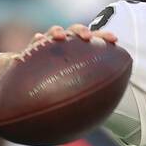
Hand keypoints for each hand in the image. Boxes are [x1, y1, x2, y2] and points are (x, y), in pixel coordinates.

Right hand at [0, 23, 117, 91]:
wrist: (31, 87)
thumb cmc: (58, 90)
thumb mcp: (74, 94)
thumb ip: (87, 98)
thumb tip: (105, 114)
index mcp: (80, 53)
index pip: (95, 41)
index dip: (104, 37)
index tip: (114, 40)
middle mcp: (65, 47)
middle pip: (75, 32)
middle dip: (82, 31)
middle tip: (87, 38)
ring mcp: (48, 46)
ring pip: (53, 33)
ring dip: (57, 32)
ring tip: (60, 36)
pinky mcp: (30, 52)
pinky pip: (31, 46)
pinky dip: (35, 43)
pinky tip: (35, 43)